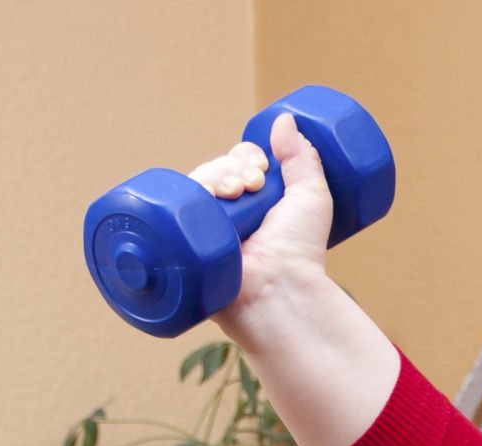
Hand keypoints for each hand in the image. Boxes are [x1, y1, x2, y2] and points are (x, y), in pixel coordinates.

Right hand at [183, 111, 335, 343]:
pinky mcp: (183, 243)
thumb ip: (302, 159)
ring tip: (234, 194)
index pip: (237, 165)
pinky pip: (171, 209)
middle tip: (251, 185)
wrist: (281, 290)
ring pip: (194, 184)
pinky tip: (203, 196)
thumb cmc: (301, 252)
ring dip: (213, 178)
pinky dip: (184, 196)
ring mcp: (204, 230)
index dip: (245, 159)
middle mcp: (228, 216)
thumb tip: (285, 119)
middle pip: (214, 170)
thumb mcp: (310, 198)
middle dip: (230, 168)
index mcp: (254, 204)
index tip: (262, 168)